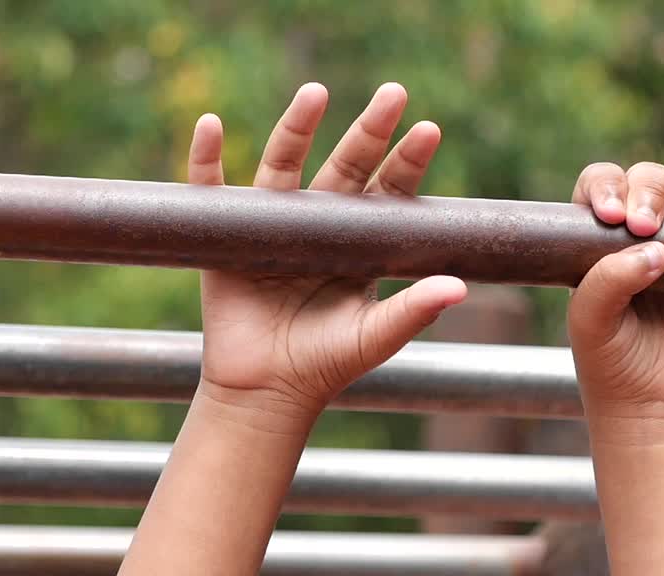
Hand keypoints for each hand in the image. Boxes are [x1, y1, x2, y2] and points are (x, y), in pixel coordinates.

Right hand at [187, 83, 466, 421]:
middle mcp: (319, 225)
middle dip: (368, 130)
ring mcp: (272, 226)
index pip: (388, 191)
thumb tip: (459, 288)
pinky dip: (205, 159)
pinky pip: (213, 190)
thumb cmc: (325, 366)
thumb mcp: (373, 338)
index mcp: (359, 243)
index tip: (428, 130)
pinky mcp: (227, 236)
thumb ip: (412, 310)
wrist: (265, 393)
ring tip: (315, 92)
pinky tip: (207, 124)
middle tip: (393, 93)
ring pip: (285, 165)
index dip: (406, 161)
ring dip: (297, 127)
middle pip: (345, 166)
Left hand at [566, 162, 663, 433]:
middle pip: (649, 181)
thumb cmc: (609, 362)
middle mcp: (641, 235)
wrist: (653, 406)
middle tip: (644, 225)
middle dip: (648, 190)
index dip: (606, 187)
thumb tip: (657, 249)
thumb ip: (607, 280)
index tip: (611, 216)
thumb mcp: (589, 321)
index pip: (600, 187)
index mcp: (598, 241)